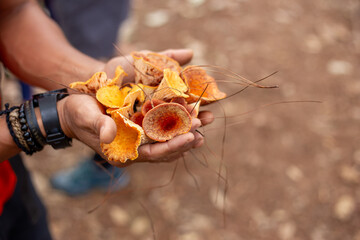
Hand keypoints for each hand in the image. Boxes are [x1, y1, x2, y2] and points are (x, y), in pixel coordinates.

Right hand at [57, 48, 212, 166]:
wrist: (74, 108)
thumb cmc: (77, 114)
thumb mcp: (85, 116)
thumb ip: (97, 125)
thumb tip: (109, 134)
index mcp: (125, 152)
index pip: (154, 154)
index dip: (173, 147)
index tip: (191, 136)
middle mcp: (136, 148)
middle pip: (167, 148)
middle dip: (187, 137)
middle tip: (204, 124)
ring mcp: (141, 138)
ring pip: (170, 138)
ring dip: (188, 129)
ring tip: (206, 118)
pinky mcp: (143, 126)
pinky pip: (165, 128)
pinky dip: (179, 121)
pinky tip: (192, 112)